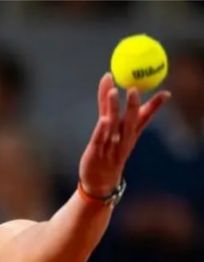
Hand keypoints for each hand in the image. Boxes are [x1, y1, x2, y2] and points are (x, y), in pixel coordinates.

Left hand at [79, 73, 170, 196]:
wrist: (99, 183)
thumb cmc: (107, 153)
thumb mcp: (112, 131)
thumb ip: (108, 106)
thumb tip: (107, 78)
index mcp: (130, 135)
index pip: (144, 118)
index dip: (155, 107)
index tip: (165, 93)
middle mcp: (122, 140)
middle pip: (130, 122)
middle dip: (133, 106)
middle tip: (133, 89)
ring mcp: (109, 147)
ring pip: (113, 127)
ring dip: (114, 110)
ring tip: (113, 93)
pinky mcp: (95, 153)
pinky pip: (98, 140)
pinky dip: (101, 130)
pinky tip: (102, 120)